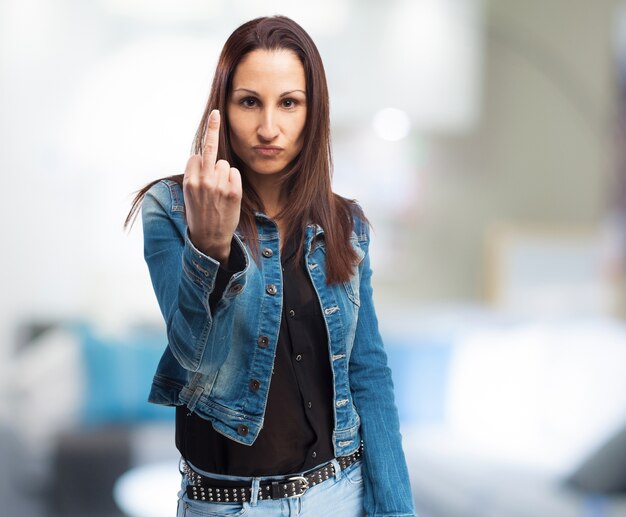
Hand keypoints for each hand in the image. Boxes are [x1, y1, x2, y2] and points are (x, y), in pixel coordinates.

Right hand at [183, 109, 241, 263]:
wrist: (209, 239)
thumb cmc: (199, 215)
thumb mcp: (189, 194)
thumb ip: (195, 175)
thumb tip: (201, 155)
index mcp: (189, 181)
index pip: (195, 157)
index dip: (199, 162)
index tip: (202, 152)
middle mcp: (202, 182)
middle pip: (209, 150)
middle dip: (213, 132)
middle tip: (216, 114)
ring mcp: (218, 186)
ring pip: (224, 164)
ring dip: (223, 173)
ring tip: (219, 193)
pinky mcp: (233, 192)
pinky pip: (234, 173)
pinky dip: (233, 180)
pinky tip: (228, 194)